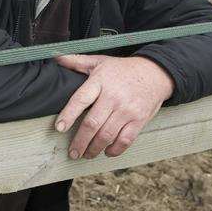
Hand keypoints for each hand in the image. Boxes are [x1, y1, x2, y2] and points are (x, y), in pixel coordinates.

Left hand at [54, 54, 173, 159]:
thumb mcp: (99, 61)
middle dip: (80, 141)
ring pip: (107, 135)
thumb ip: (76, 61)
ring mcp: (127, 110)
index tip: (59, 128)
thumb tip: (55, 56)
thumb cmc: (123, 69)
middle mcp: (113, 97)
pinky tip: (107, 152)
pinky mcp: (139, 120)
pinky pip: (126, 140)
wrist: (156, 73)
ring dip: (95, 148)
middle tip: (72, 153)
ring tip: (86, 154)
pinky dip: (115, 149)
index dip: (68, 115)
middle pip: (92, 123)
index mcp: (100, 81)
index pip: (80, 100)